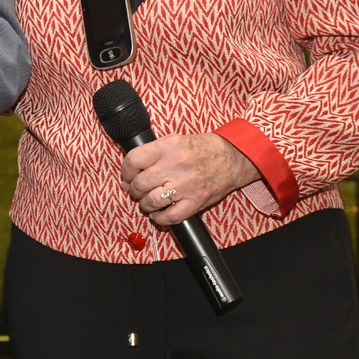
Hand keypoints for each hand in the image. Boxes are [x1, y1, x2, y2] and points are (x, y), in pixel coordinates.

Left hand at [120, 132, 261, 224]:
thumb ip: (152, 152)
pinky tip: (158, 214)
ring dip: (145, 205)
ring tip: (147, 202)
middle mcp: (175, 165)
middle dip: (134, 190)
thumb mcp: (175, 140)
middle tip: (137, 190)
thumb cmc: (202, 148)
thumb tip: (130, 173)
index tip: (126, 176)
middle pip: (140, 184)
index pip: (134, 160)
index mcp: (168, 147)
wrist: (233, 157)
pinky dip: (160, 218)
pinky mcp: (196, 201)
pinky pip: (171, 216)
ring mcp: (186, 185)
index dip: (125, 171)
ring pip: (152, 201)